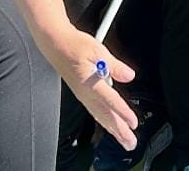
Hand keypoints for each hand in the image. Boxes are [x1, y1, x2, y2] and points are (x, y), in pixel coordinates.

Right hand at [47, 30, 138, 150]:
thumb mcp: (98, 50)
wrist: (55, 44)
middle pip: (105, 115)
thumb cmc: (75, 45)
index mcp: (89, 83)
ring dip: (113, 129)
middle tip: (130, 143)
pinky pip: (95, 111)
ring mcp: (83, 95)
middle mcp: (85, 93)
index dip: (122, 113)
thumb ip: (115, 65)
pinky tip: (111, 127)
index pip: (109, 101)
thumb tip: (129, 76)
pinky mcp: (82, 93)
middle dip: (119, 131)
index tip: (133, 123)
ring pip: (100, 116)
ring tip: (124, 140)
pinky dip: (105, 121)